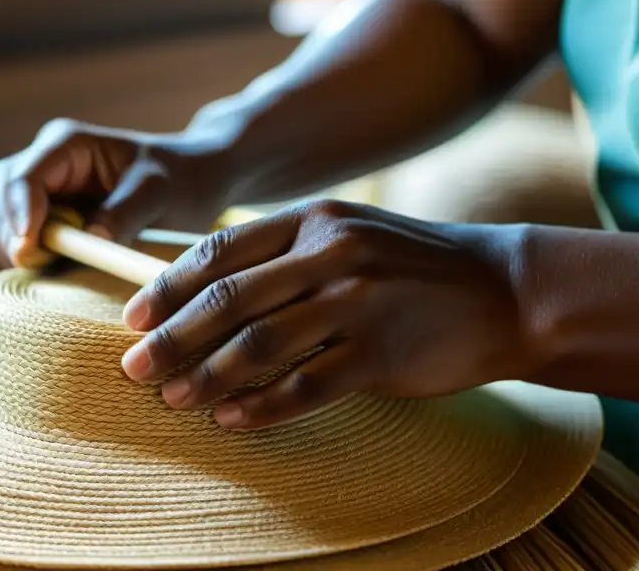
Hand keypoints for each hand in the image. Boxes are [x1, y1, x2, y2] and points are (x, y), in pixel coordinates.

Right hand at [0, 118, 226, 269]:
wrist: (191, 182)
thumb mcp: (161, 192)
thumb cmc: (180, 180)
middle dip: (5, 234)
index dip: (17, 214)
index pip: (20, 177)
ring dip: (2, 249)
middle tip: (37, 266)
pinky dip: (4, 261)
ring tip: (42, 271)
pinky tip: (34, 280)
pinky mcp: (33, 221)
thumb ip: (126, 212)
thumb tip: (90, 239)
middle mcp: (41, 163)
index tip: (28, 251)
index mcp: (66, 145)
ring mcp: (32, 192)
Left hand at [120, 199, 531, 429]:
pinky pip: (304, 387)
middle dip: (171, 337)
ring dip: (206, 376)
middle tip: (134, 367)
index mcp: (314, 220)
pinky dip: (260, 406)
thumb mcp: (351, 234)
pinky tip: (230, 418)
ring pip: (258, 346)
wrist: (505, 289)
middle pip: (228, 300)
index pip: (220, 251)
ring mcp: (357, 304)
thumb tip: (213, 287)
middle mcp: (330, 255)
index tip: (133, 317)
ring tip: (172, 399)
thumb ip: (288, 251)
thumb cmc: (414, 265)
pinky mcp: (380, 354)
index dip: (168, 286)